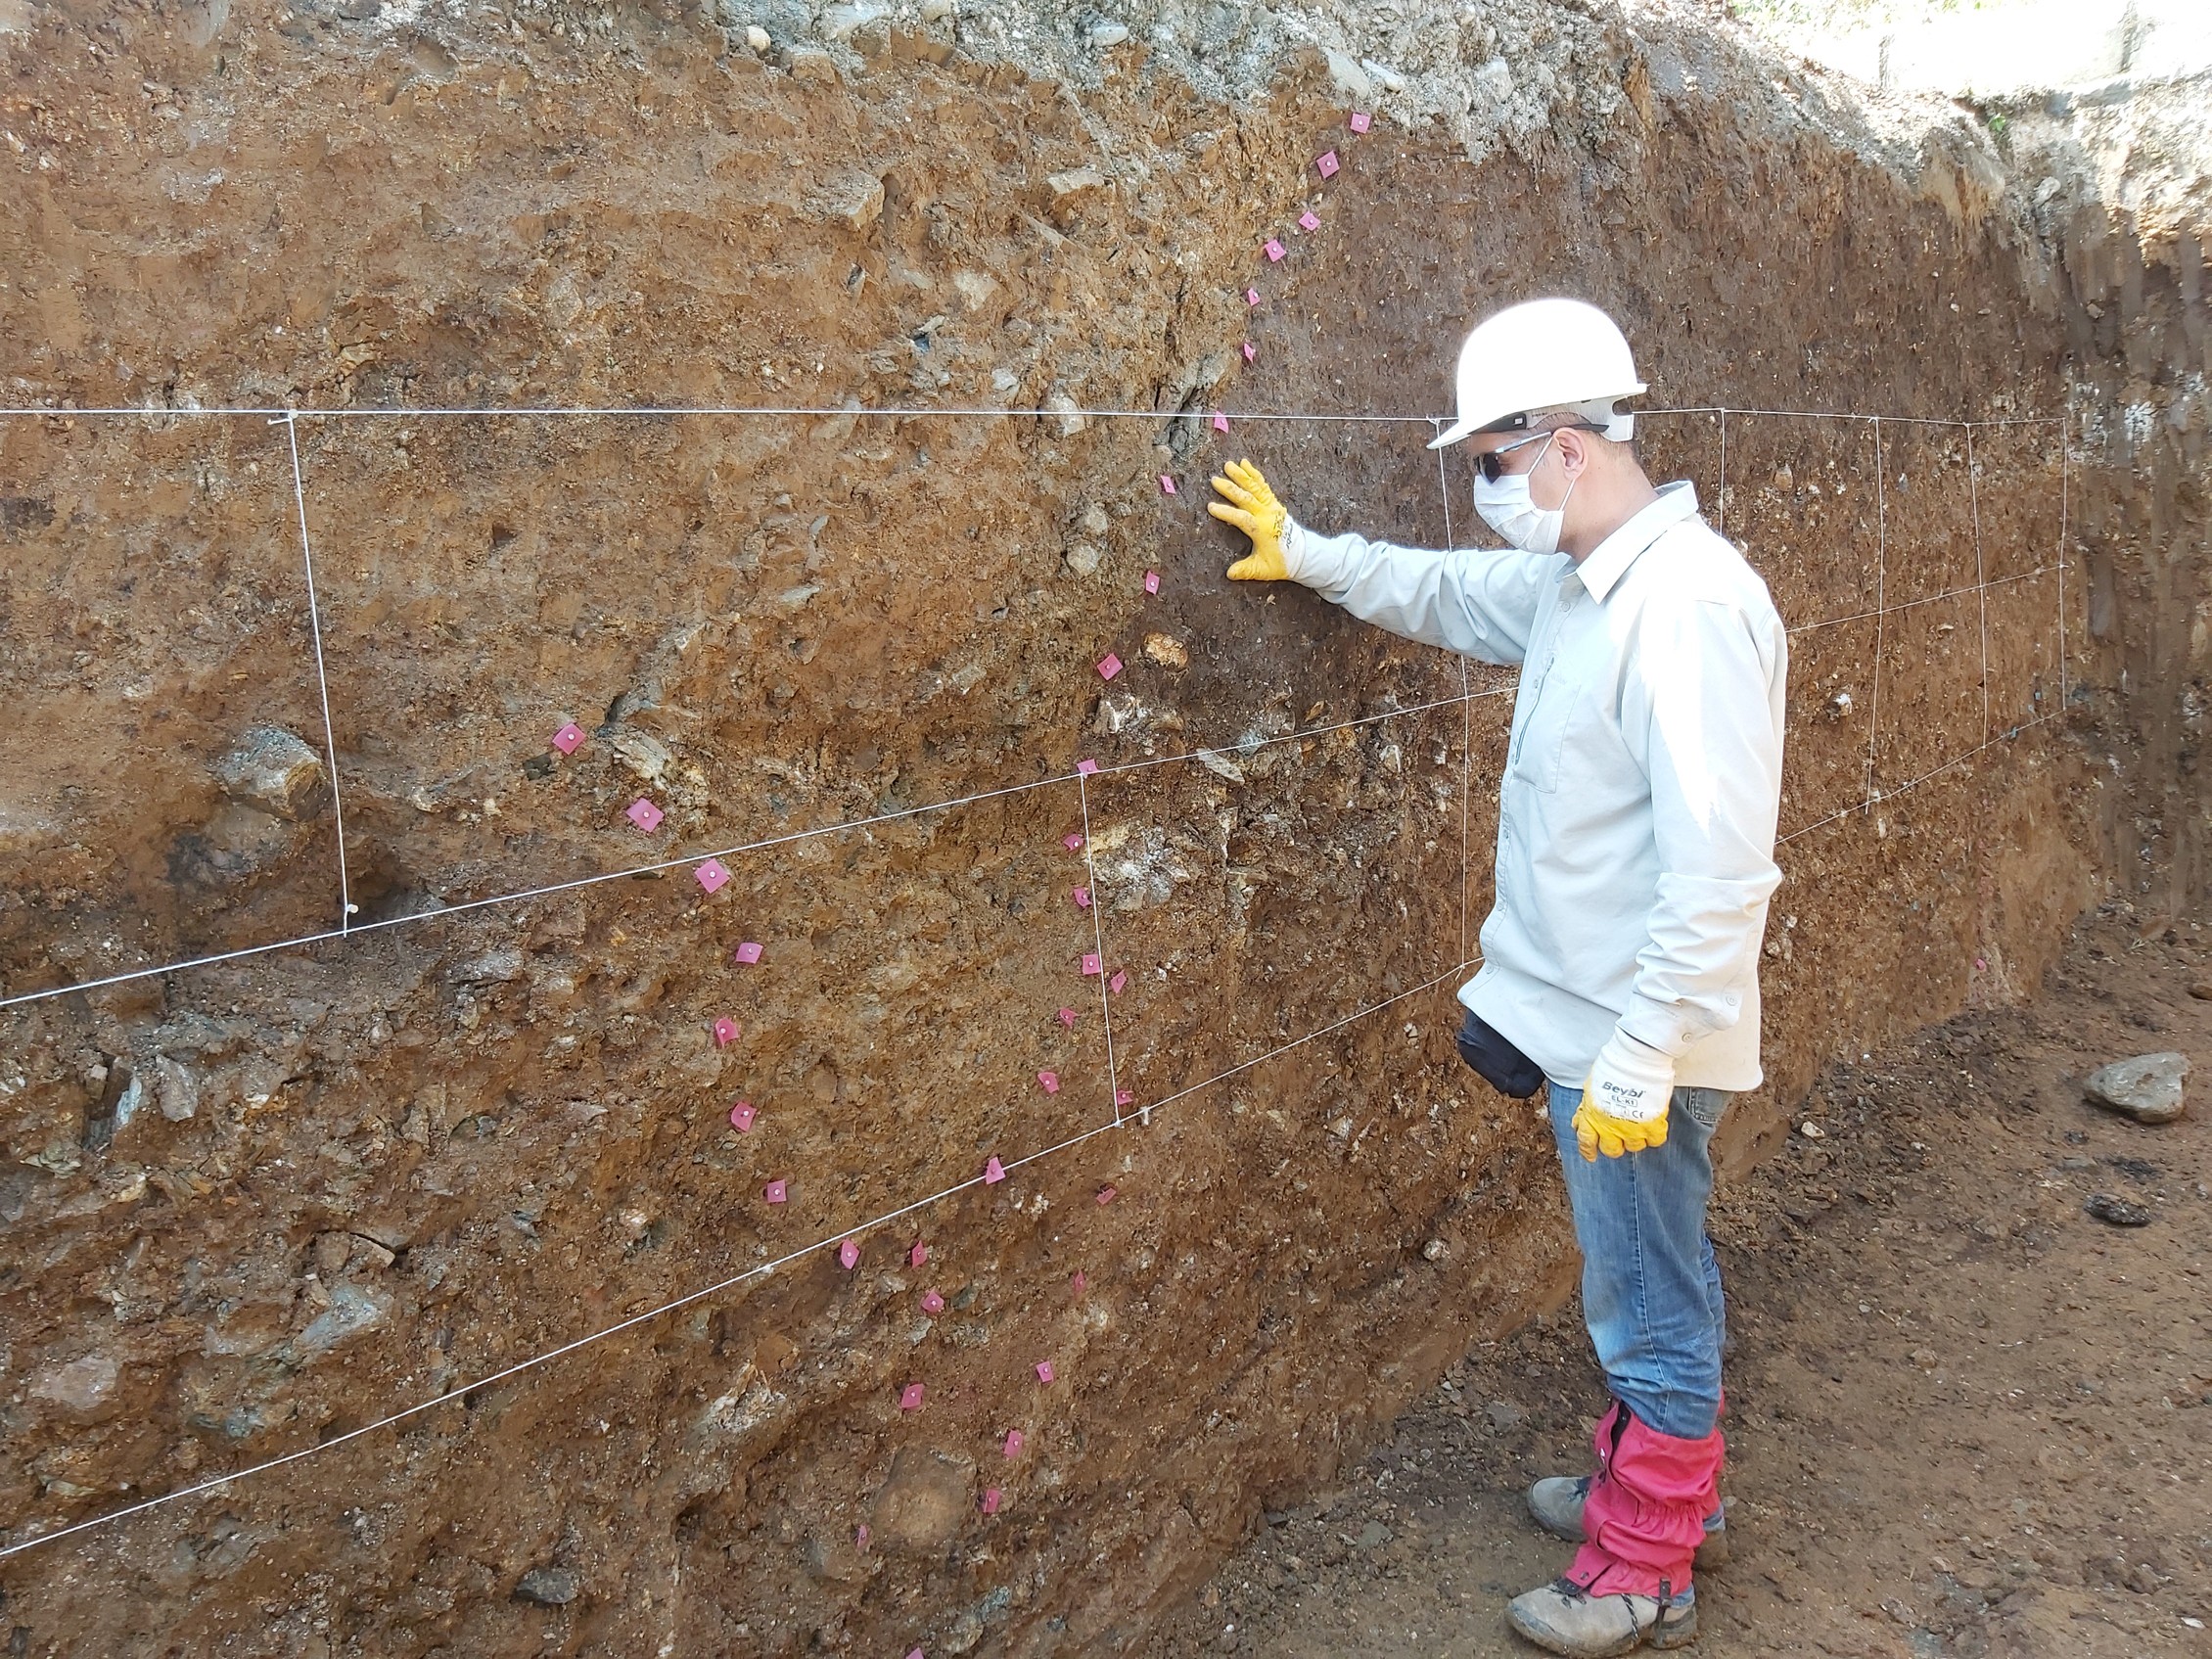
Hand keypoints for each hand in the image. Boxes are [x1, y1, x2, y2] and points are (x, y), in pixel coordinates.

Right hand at [1207, 458, 1289, 579]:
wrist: (1304, 555)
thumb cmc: (1282, 563)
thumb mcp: (1263, 570)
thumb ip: (1246, 570)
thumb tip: (1229, 574)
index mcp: (1264, 530)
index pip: (1242, 518)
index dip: (1227, 512)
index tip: (1211, 507)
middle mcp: (1268, 515)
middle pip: (1247, 498)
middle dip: (1230, 489)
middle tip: (1214, 480)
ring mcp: (1272, 507)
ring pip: (1256, 488)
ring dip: (1242, 476)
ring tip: (1228, 465)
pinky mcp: (1274, 503)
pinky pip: (1263, 486)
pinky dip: (1254, 474)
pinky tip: (1245, 464)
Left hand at [1572, 1031, 1675, 1160]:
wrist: (1635, 1058)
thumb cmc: (1612, 1065)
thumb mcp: (1591, 1087)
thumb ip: (1587, 1107)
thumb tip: (1580, 1119)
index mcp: (1593, 1115)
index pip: (1586, 1141)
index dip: (1588, 1150)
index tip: (1591, 1155)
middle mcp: (1610, 1126)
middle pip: (1612, 1150)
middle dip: (1614, 1146)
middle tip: (1619, 1139)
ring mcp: (1632, 1127)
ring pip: (1634, 1147)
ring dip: (1636, 1139)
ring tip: (1638, 1127)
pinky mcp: (1652, 1125)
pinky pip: (1655, 1140)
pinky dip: (1655, 1135)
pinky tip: (1654, 1126)